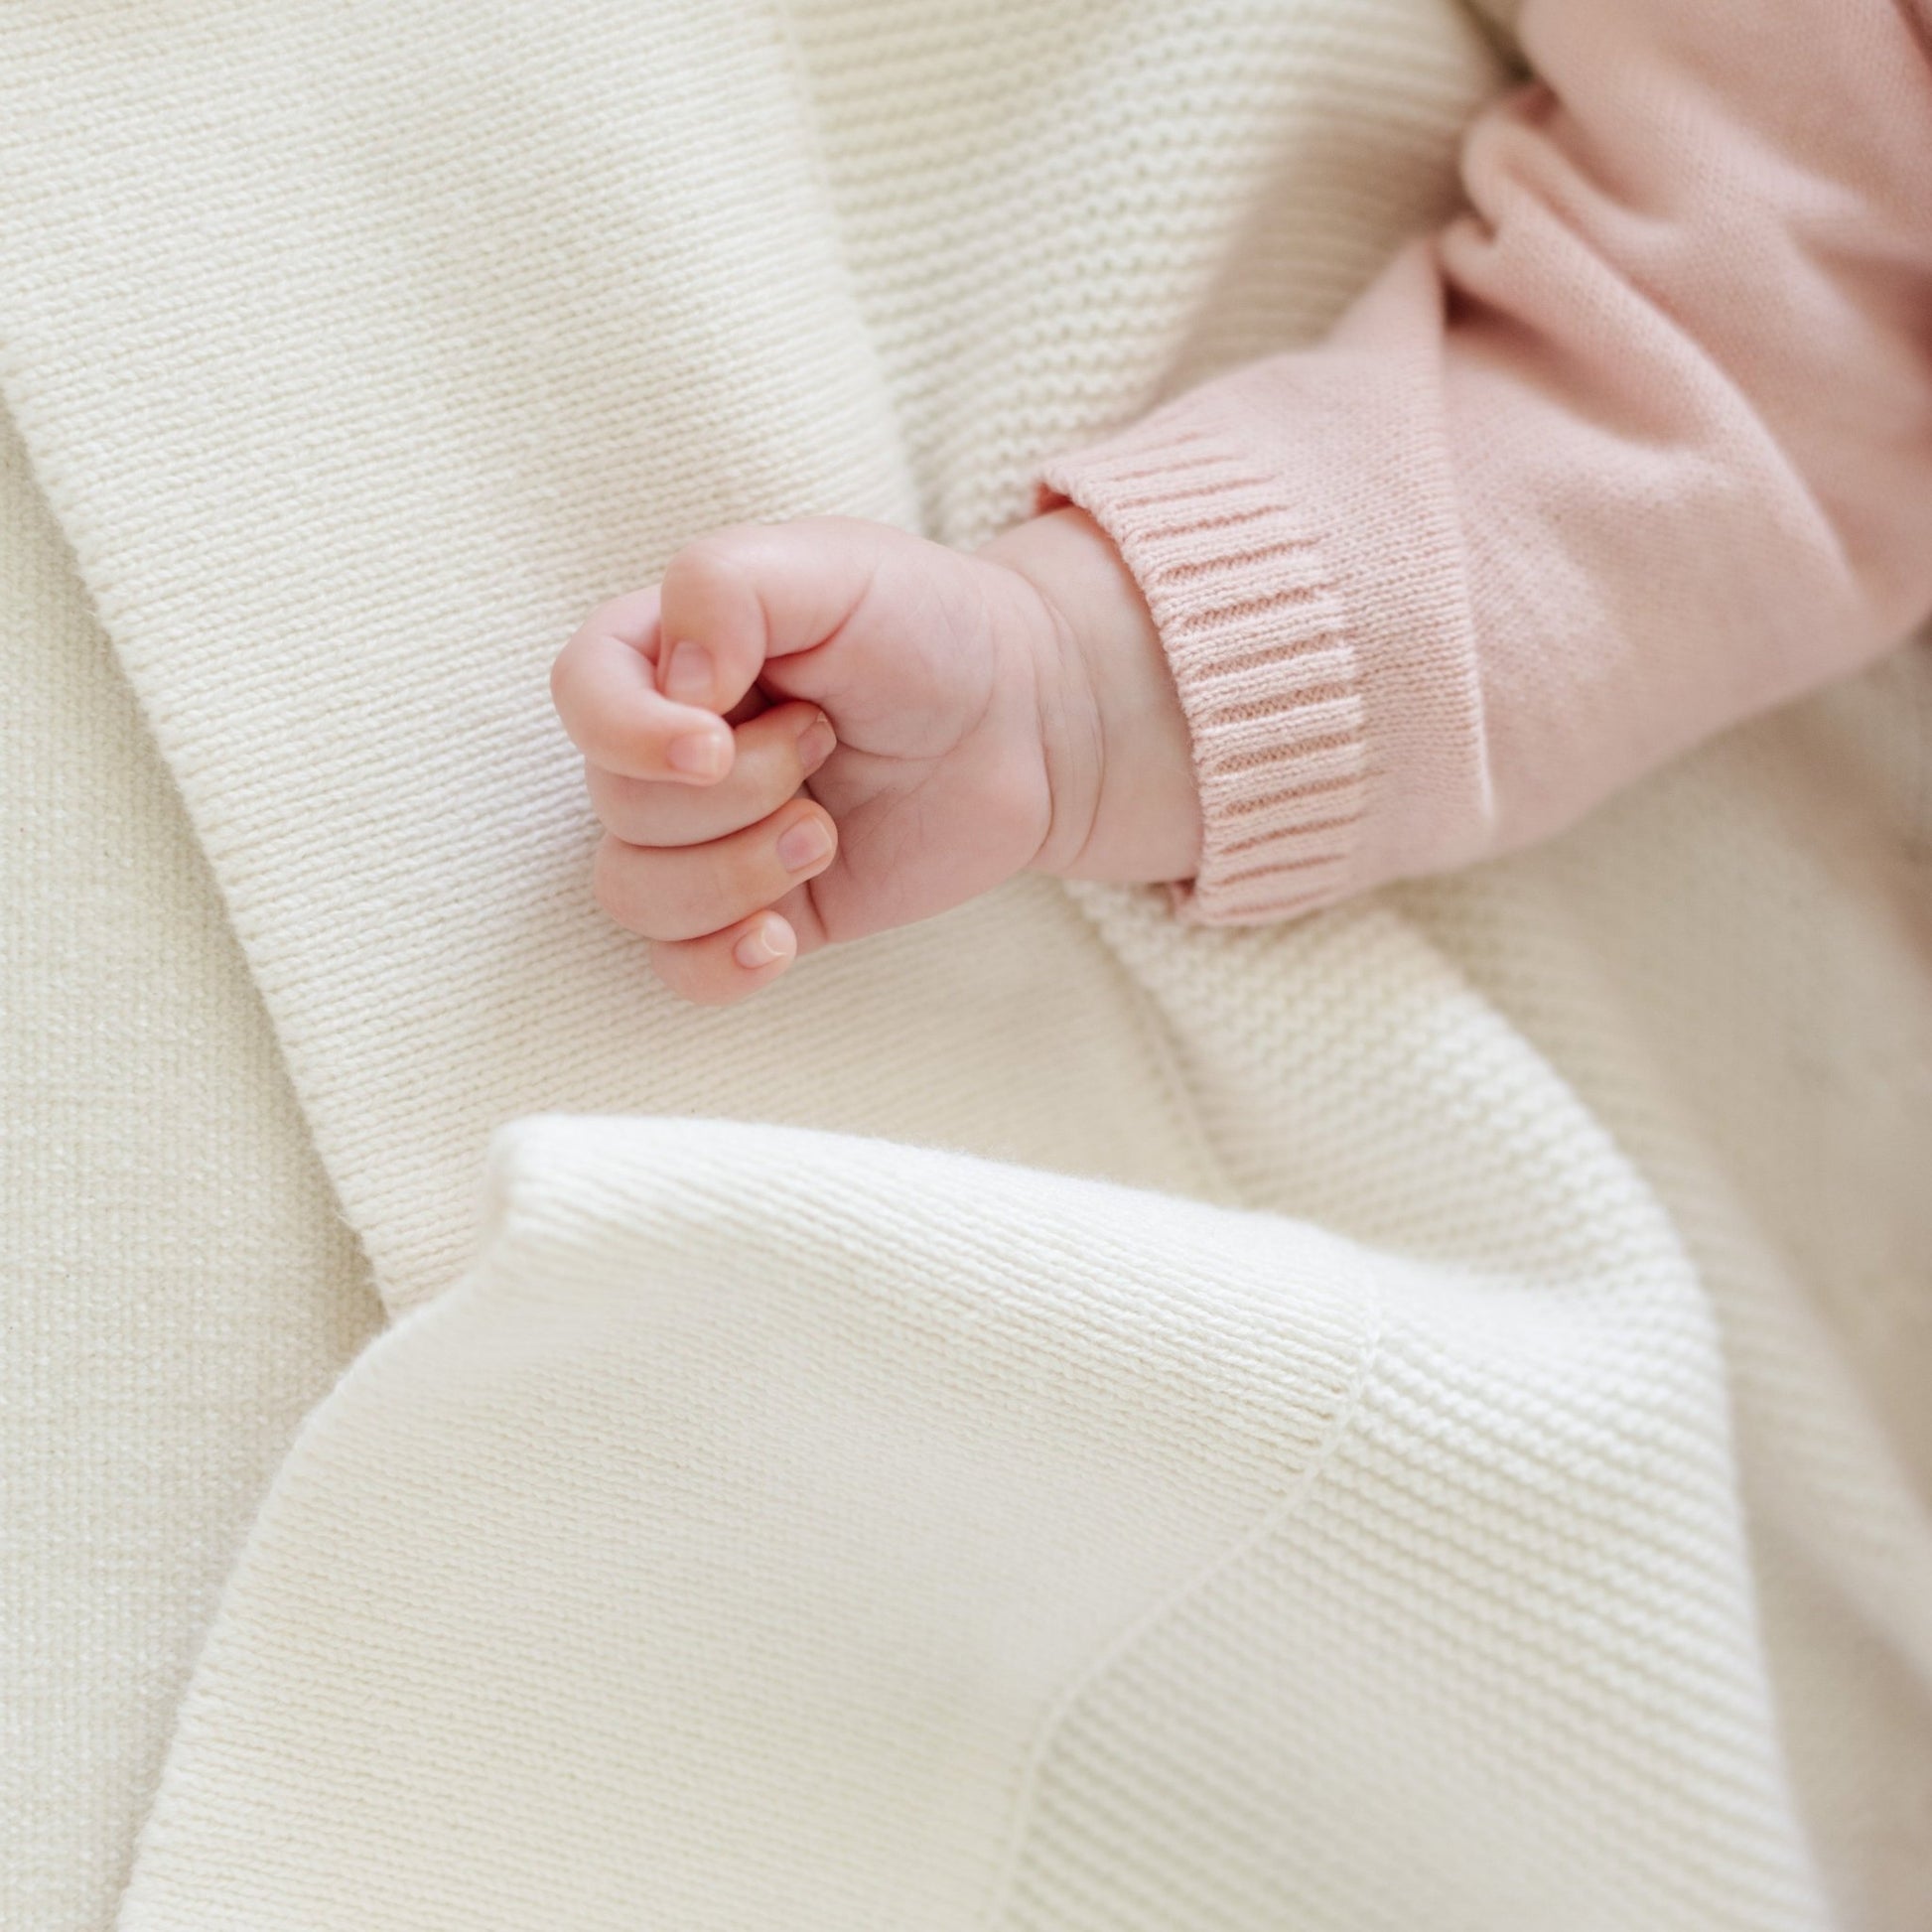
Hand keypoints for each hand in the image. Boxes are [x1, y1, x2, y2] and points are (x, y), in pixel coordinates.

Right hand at [550, 507, 1200, 1003]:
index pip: (579, 696)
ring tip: (826, 833)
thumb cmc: (927, 627)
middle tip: (825, 741)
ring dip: (734, 874)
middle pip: (617, 805)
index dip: (626, 734)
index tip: (714, 741)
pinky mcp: (757, 909)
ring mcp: (708, 837)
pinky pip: (680, 969)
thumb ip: (725, 588)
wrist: (1025, 718)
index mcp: (669, 652)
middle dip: (735, 790)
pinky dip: (719, 964)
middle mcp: (670, 748)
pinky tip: (780, 936)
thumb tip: (674, 685)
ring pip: (633, 895)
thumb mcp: (835, 568)